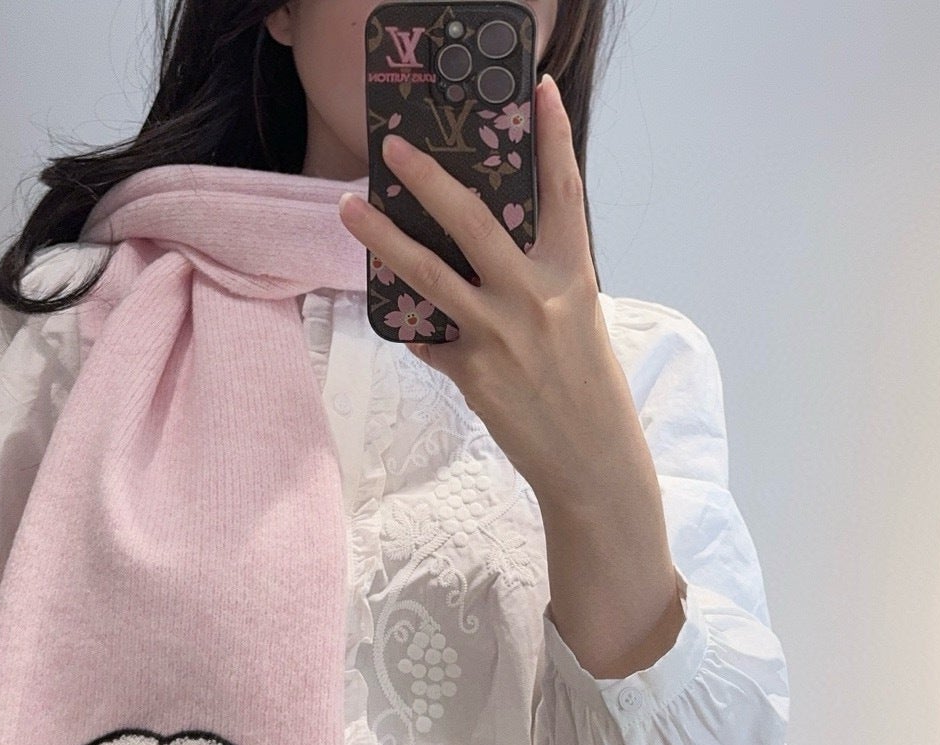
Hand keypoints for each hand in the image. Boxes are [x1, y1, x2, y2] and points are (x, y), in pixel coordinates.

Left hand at [337, 72, 657, 518]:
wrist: (590, 458)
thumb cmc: (588, 387)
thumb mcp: (578, 319)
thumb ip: (539, 281)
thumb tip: (484, 257)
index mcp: (573, 274)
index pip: (564, 192)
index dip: (554, 138)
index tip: (541, 92)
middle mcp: (535, 296)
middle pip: (472, 220)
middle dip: (426, 178)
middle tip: (392, 147)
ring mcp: (499, 334)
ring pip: (427, 272)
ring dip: (382, 237)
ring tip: (349, 208)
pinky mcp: (472, 372)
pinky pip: (430, 337)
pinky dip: (420, 328)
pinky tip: (414, 325)